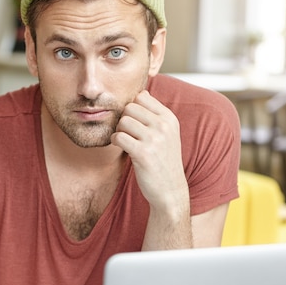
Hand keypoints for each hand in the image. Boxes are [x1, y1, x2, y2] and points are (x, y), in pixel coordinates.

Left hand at [111, 90, 188, 211]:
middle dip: (124, 119)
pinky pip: (118, 137)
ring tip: (126, 141)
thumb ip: (155, 115)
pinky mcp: (143, 153)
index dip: (133, 108)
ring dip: (119, 131)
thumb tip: (140, 93)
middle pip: (130, 107)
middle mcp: (164, 126)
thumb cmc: (163, 161)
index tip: (134, 122)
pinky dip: (115, 141)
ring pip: (123, 121)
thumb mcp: (167, 134)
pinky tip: (122, 148)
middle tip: (127, 133)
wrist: (170, 191)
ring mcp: (154, 139)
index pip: (142, 97)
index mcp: (169, 118)